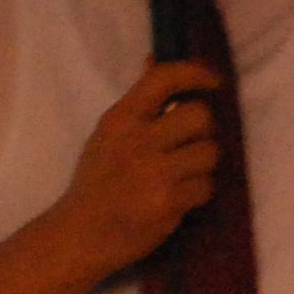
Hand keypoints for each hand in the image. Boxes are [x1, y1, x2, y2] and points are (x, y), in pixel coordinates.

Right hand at [52, 59, 225, 274]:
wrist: (80, 234)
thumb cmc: (97, 181)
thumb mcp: (108, 135)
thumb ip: (136, 101)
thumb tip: (152, 59)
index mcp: (120, 119)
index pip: (164, 78)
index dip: (195, 74)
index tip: (213, 82)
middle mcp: (137, 141)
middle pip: (200, 116)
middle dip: (203, 131)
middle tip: (189, 145)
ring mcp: (154, 173)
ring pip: (209, 153)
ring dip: (202, 166)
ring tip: (180, 177)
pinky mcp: (167, 203)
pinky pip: (205, 187)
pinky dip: (197, 194)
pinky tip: (177, 199)